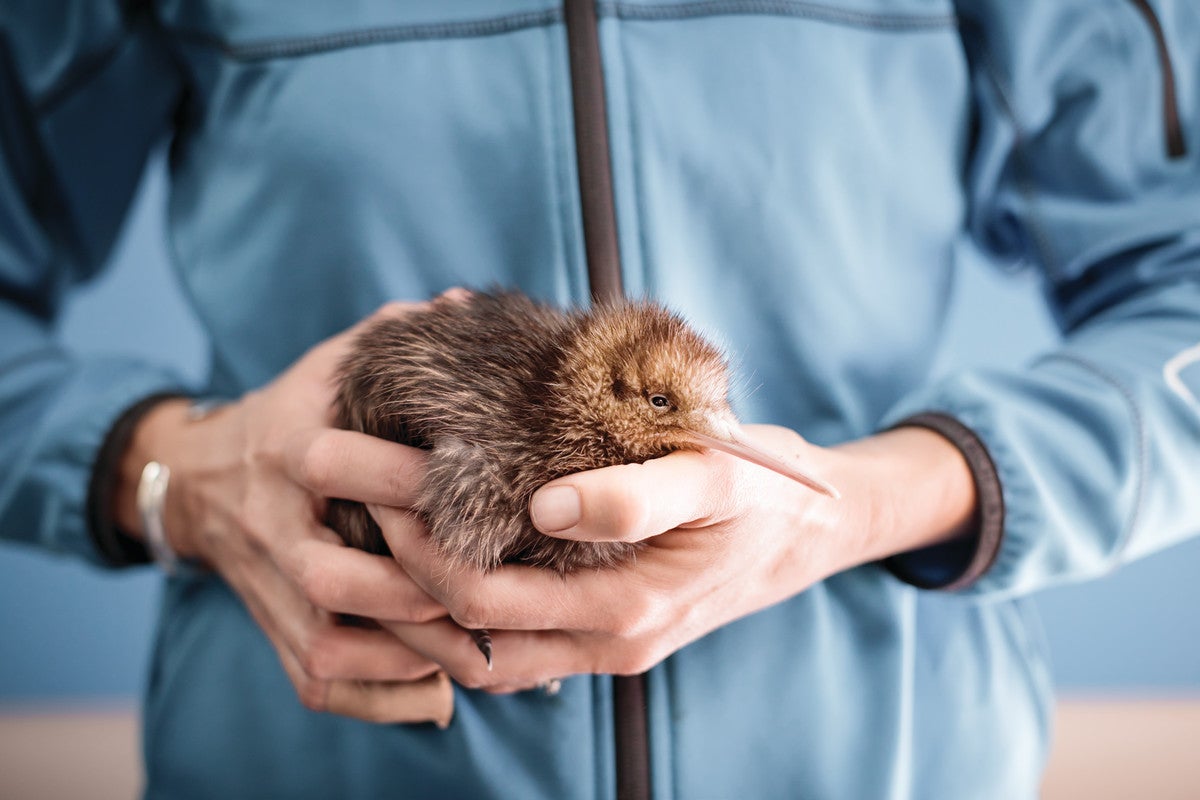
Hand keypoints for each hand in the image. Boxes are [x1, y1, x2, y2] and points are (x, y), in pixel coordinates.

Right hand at [114, 302, 451, 722]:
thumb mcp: (330, 366)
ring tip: (481, 648)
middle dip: (413, 589)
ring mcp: (268, 586)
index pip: (338, 466)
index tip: (483, 487)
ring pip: (328, 643)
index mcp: (290, 449)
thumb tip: (467, 304)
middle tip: (493, 589)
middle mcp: (273, 525)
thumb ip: (394, 335)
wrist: (198, 479)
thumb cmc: (291, 415)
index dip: (407, 481)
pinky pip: (319, 681)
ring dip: (406, 653)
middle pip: (332, 577)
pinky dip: (379, 697)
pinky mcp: (273, 629)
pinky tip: (437, 689)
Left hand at [369, 425, 976, 692]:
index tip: (375, 483)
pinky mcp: (602, 626)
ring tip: (372, 533)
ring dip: (421, 602)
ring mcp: (601, 643)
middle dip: (395, 576)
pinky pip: (514, 638)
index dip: (417, 549)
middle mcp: (604, 643)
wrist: (812, 526)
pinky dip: (463, 609)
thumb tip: (543, 505)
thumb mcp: (717, 476)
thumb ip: (634, 495)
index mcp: (623, 612)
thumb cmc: (767, 493)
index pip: (480, 598)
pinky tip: (437, 556)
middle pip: (463, 633)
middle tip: (349, 499)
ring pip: (481, 649)